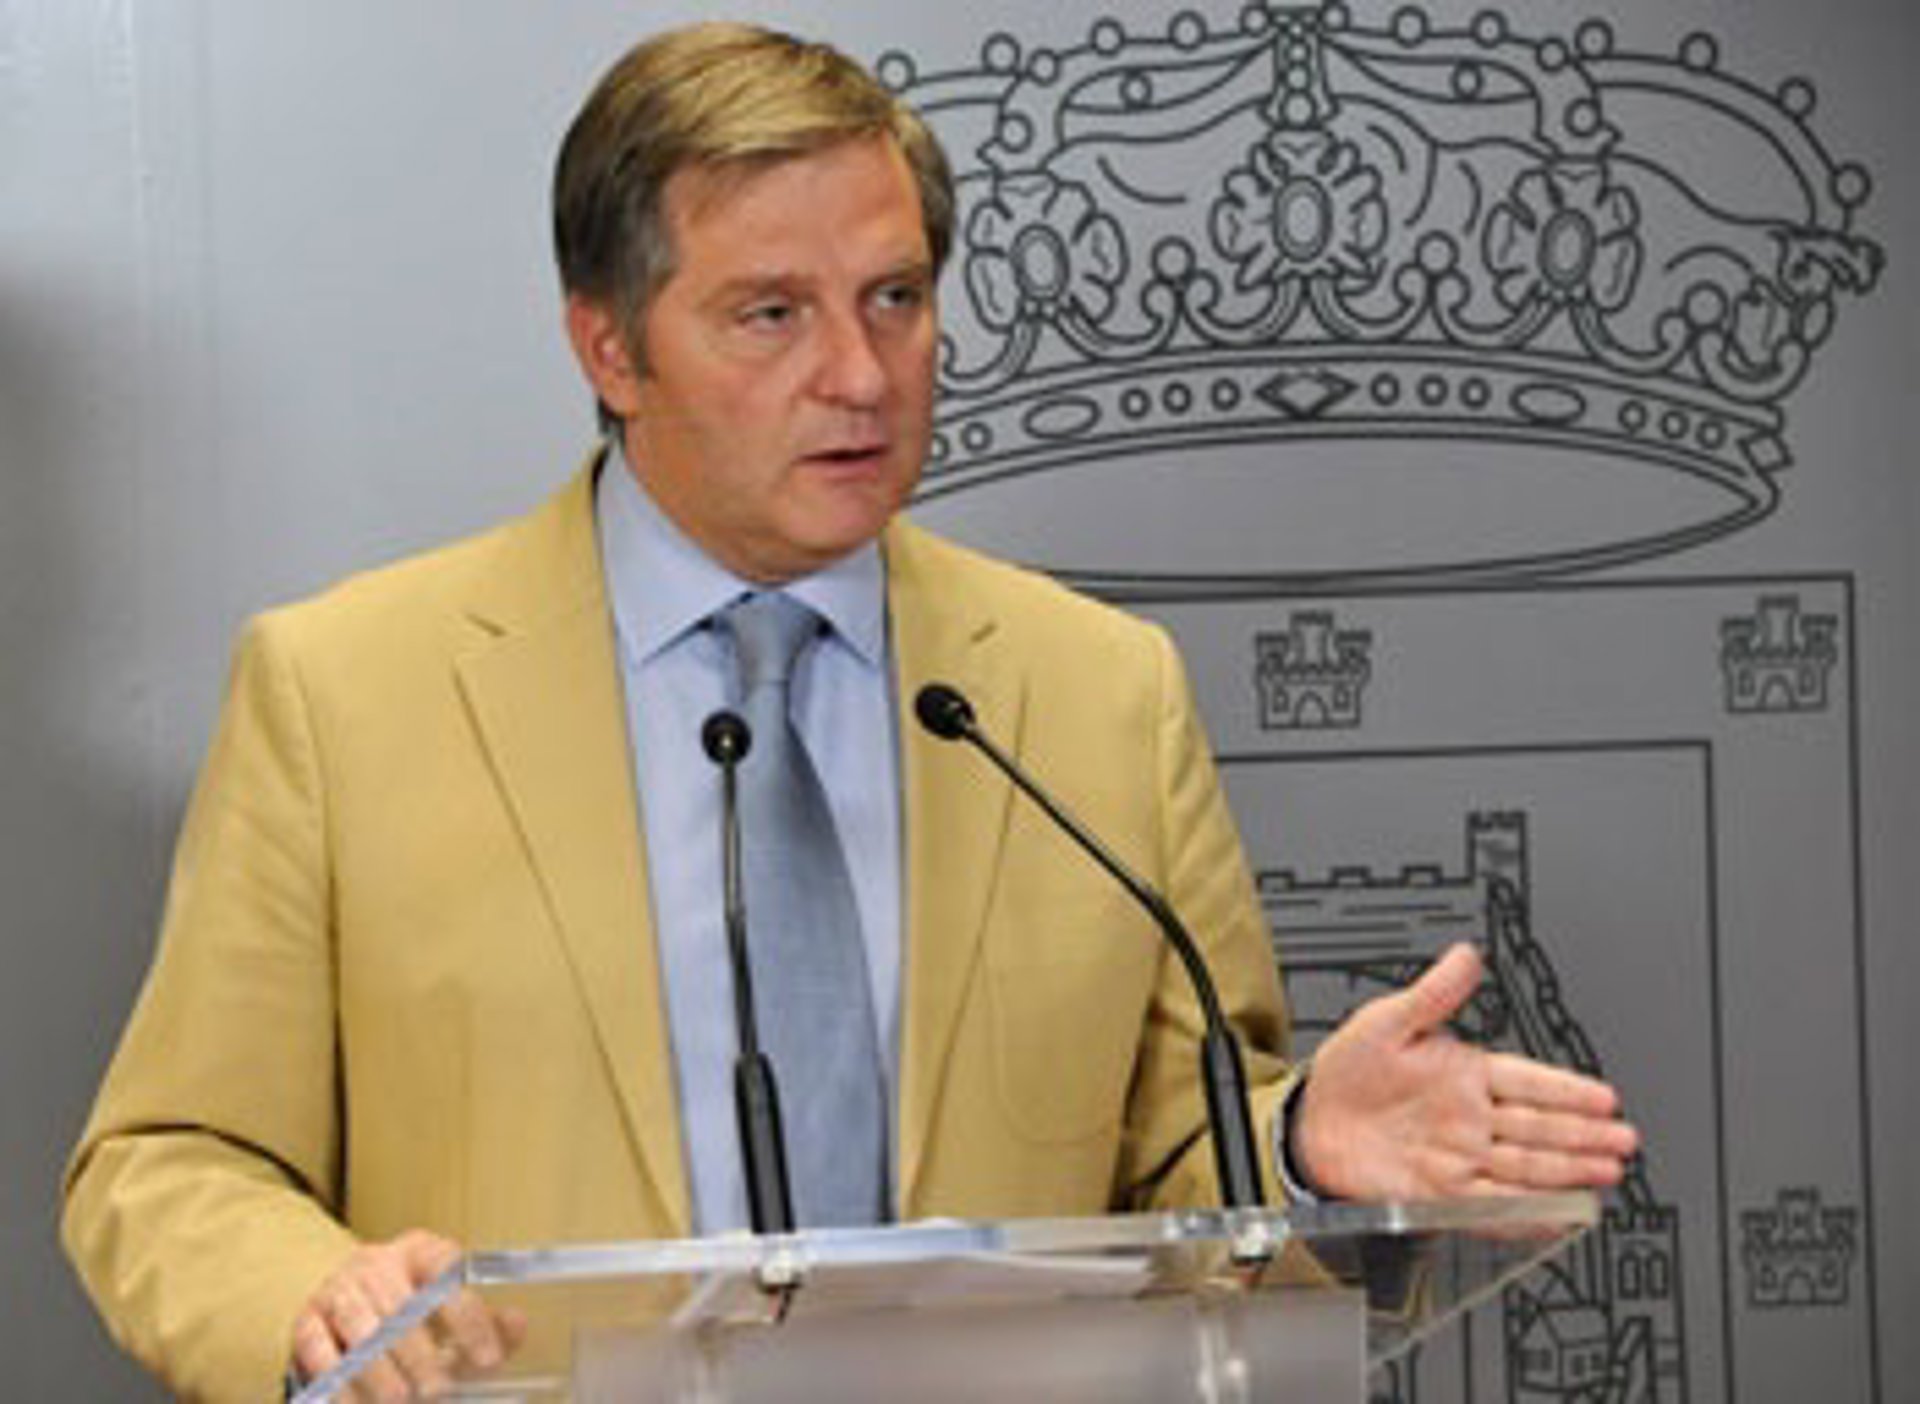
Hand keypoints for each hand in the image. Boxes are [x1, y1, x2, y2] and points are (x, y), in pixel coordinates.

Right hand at [291, 1229, 520, 1400]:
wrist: (348, 1306)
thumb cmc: (413, 1314)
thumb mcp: (454, 1313)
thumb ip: (489, 1324)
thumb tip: (518, 1324)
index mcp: (422, 1251)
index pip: (446, 1272)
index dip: (469, 1316)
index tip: (487, 1358)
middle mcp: (377, 1263)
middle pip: (400, 1306)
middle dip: (421, 1355)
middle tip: (439, 1390)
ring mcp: (338, 1288)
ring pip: (360, 1328)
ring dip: (380, 1370)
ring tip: (401, 1399)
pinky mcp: (307, 1319)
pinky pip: (318, 1349)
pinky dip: (339, 1380)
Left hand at [1292, 943, 1638, 1201]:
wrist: (1311, 1122)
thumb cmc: (1347, 1070)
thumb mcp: (1387, 1021)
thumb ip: (1432, 994)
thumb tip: (1466, 956)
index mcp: (1464, 1073)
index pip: (1527, 1080)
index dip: (1566, 1089)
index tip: (1604, 1096)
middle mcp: (1470, 1117)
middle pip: (1538, 1127)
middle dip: (1583, 1134)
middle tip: (1623, 1139)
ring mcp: (1460, 1157)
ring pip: (1525, 1166)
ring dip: (1566, 1171)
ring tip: (1606, 1172)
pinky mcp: (1443, 1194)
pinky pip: (1493, 1204)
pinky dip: (1525, 1212)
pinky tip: (1556, 1213)